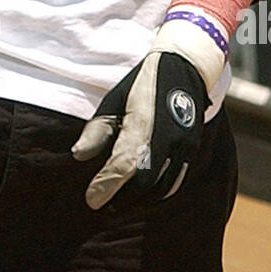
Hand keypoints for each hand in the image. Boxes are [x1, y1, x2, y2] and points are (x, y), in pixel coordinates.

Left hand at [71, 9, 227, 208]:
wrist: (184, 67)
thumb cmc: (142, 86)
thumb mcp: (114, 101)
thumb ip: (98, 130)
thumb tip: (78, 156)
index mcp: (143, 123)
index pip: (123, 164)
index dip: (106, 185)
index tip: (91, 199)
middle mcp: (167, 138)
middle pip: (143, 182)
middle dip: (122, 197)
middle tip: (102, 204)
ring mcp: (184, 146)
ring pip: (161, 187)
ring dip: (139, 200)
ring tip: (120, 203)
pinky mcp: (192, 150)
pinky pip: (175, 182)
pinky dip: (157, 194)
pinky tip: (142, 196)